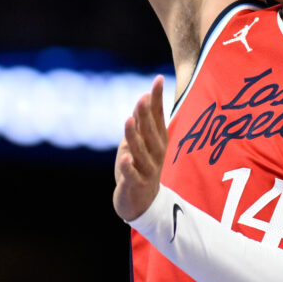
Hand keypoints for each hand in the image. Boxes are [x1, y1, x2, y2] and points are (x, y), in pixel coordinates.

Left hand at [112, 76, 166, 222]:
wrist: (141, 202)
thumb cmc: (140, 167)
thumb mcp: (140, 142)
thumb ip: (142, 123)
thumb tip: (144, 98)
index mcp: (158, 141)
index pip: (159, 116)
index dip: (157, 98)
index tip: (157, 79)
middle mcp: (155, 153)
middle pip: (151, 132)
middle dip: (146, 115)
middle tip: (142, 98)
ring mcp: (147, 169)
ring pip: (141, 151)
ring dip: (134, 136)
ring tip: (128, 121)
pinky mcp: (136, 184)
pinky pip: (132, 175)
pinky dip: (128, 167)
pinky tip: (124, 158)